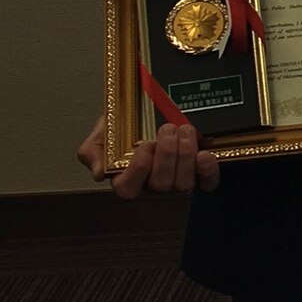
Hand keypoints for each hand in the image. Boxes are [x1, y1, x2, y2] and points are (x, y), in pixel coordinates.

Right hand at [78, 114, 218, 197]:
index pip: (128, 189)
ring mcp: (177, 181)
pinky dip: (208, 170)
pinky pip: (207, 183)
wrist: (151, 112)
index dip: (138, 170)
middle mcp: (152, 184)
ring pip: (183, 183)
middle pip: (160, 184)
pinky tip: (204, 154)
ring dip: (186, 155)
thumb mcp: (103, 133)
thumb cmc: (125, 127)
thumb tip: (100, 172)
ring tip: (185, 130)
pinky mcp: (200, 176)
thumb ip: (93, 151)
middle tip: (168, 128)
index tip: (144, 145)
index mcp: (127, 178)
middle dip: (166, 154)